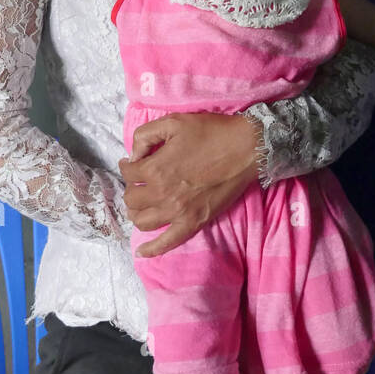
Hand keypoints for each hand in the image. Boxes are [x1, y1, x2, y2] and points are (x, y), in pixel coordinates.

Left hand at [118, 111, 261, 255]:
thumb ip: (145, 135)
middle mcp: (162, 194)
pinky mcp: (194, 222)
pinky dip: (152, 249)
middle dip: (132, 188)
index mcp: (155, 168)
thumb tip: (134, 156)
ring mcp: (178, 212)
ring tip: (143, 203)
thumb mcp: (173, 122)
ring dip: (137, 212)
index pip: (128, 173)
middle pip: (131, 199)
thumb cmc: (211, 132)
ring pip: (142, 221)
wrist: (246, 148)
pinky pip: (168, 243)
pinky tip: (141, 251)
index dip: (128, 166)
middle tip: (142, 181)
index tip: (134, 163)